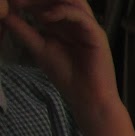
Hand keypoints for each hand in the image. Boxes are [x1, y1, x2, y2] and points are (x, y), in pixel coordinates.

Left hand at [2, 0, 118, 115]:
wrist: (87, 98)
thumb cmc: (67, 76)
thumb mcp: (38, 48)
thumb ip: (23, 30)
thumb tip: (4, 14)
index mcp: (62, 23)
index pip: (45, 1)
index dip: (28, 0)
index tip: (10, 3)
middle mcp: (76, 21)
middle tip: (17, 1)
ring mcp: (87, 26)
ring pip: (71, 0)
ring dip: (49, 0)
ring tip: (27, 4)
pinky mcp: (96, 34)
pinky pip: (80, 15)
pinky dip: (62, 12)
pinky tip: (45, 17)